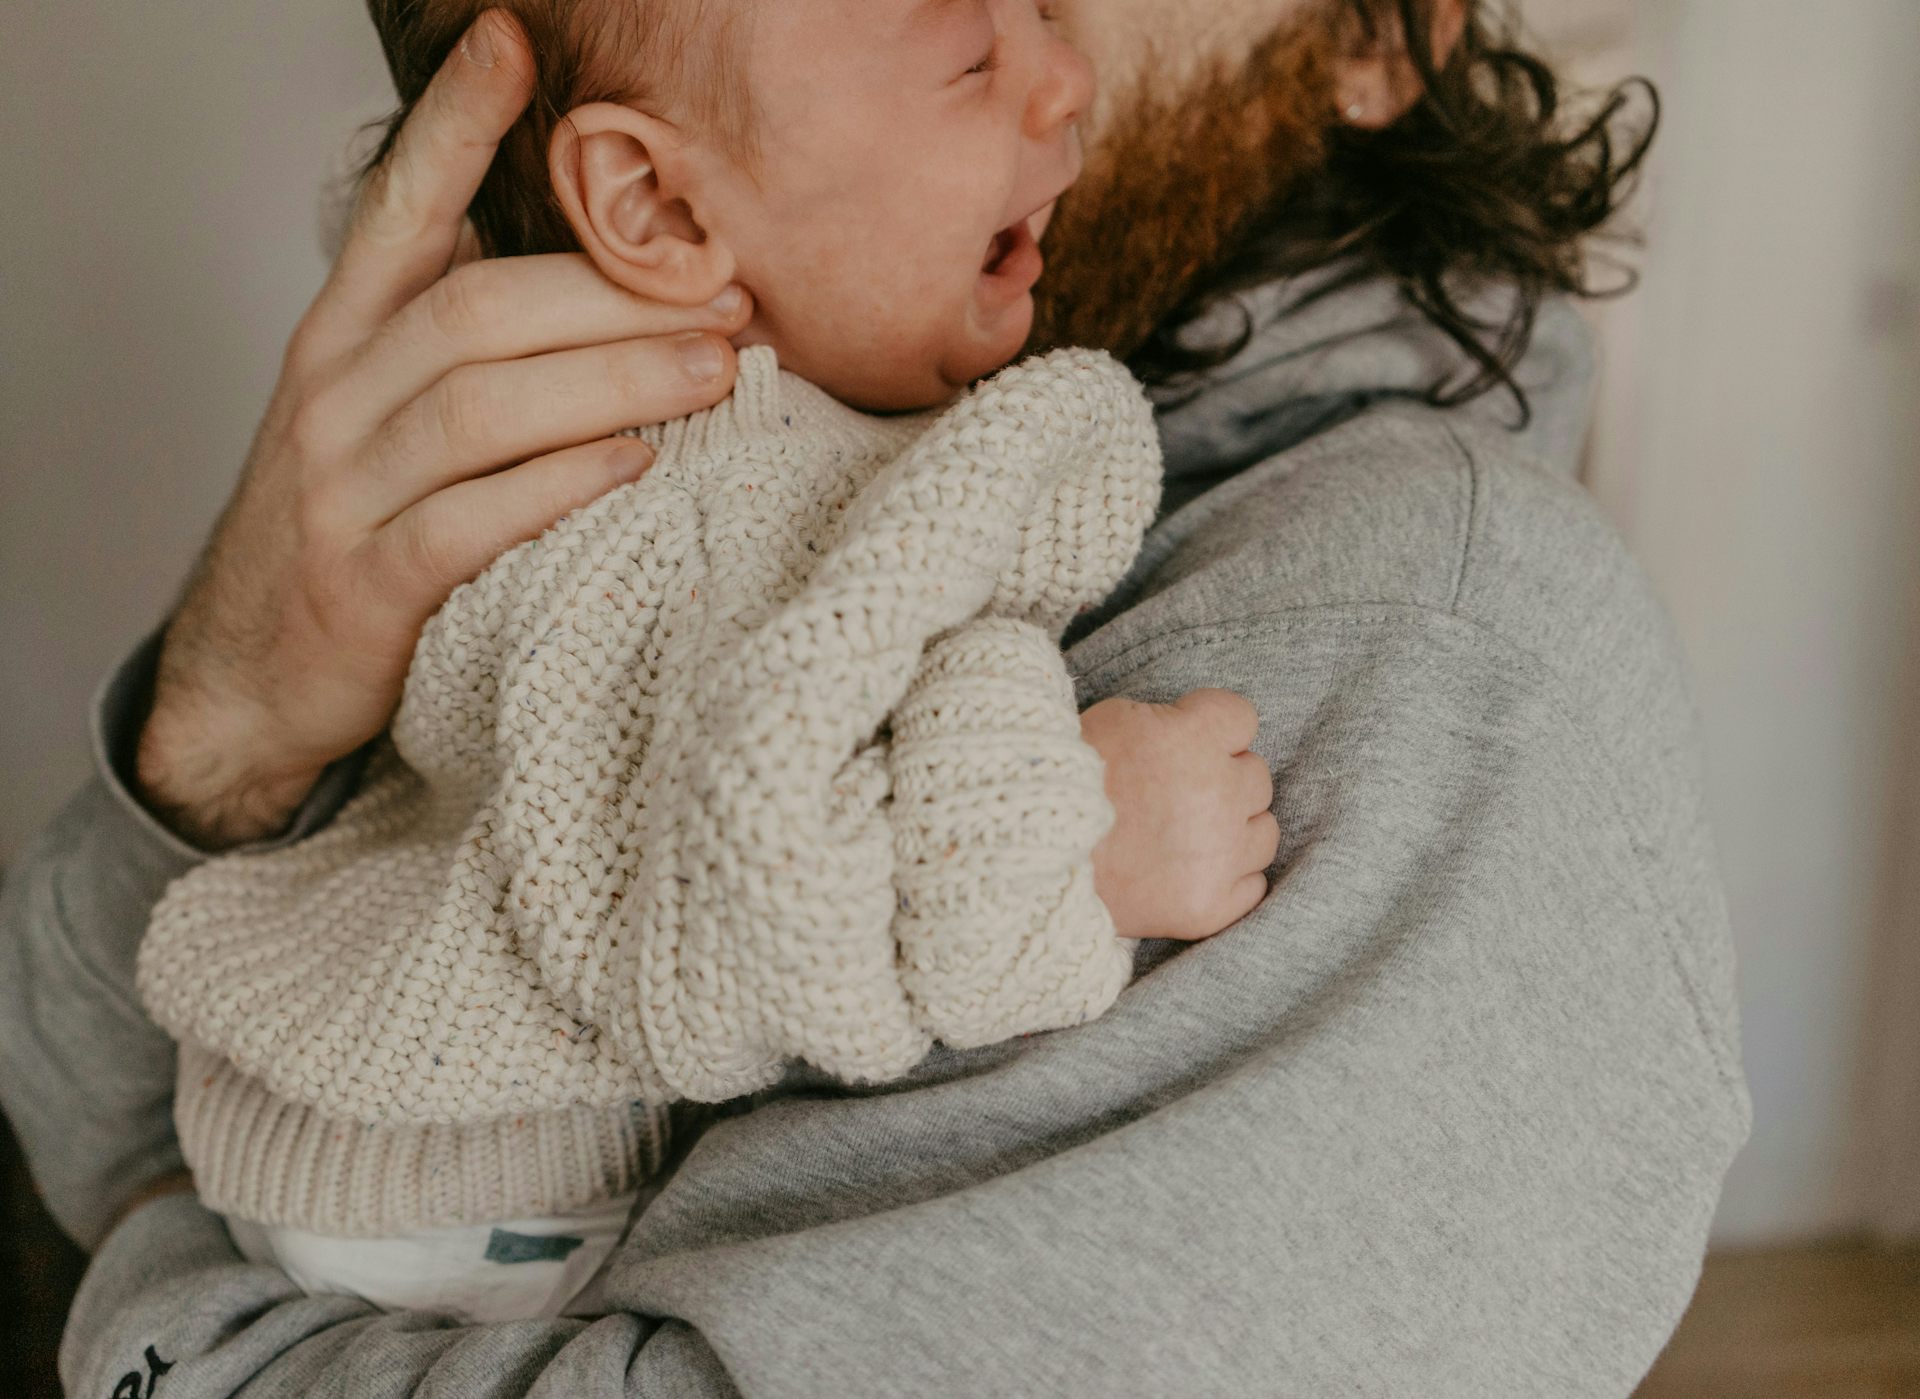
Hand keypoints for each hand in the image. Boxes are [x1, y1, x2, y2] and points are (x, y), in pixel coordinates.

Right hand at [136, 9, 753, 848]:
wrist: (249, 675)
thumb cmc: (346, 528)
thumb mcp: (377, 410)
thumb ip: (455, 335)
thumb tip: (582, 265)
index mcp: (343, 337)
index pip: (399, 209)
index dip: (453, 126)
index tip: (512, 44)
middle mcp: (336, 396)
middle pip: (479, 312)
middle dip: (613, 298)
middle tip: (729, 296)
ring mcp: (344, 491)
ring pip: (482, 409)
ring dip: (612, 382)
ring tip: (715, 372)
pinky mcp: (366, 585)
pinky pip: (470, 523)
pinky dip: (558, 489)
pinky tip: (635, 469)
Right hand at [1080, 689, 1279, 940]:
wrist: (1025, 858)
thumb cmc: (1061, 781)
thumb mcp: (1113, 719)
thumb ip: (1169, 722)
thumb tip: (1195, 732)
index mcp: (1194, 738)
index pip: (1242, 719)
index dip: (1213, 730)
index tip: (1186, 743)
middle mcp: (1218, 794)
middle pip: (1257, 776)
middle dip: (1222, 781)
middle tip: (1176, 794)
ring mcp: (1219, 855)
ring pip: (1263, 832)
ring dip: (1233, 830)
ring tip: (1186, 836)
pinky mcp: (1209, 906)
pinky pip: (1253, 885)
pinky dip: (1228, 879)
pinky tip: (1193, 872)